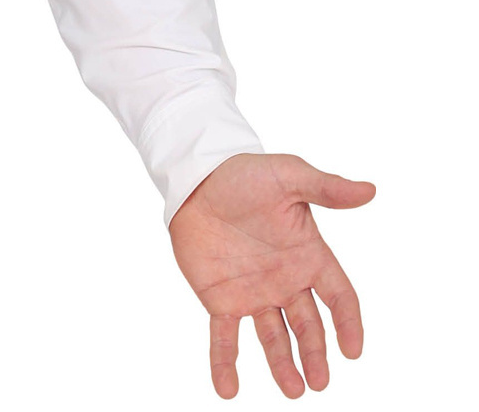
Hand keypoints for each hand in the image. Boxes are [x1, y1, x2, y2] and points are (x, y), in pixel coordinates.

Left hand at [170, 153, 373, 398]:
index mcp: (309, 256)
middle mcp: (285, 281)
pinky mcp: (220, 297)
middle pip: (308, 326)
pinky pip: (224, 336)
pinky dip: (225, 363)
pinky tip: (227, 390)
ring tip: (294, 391)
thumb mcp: (288, 176)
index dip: (348, 323)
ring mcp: (253, 292)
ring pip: (274, 337)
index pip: (339, 297)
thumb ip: (326, 188)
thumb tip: (369, 190)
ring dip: (283, 364)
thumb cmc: (245, 174)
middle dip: (316, 354)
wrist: (196, 178)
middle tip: (320, 382)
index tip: (353, 350)